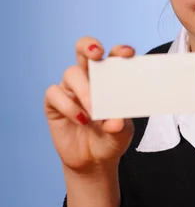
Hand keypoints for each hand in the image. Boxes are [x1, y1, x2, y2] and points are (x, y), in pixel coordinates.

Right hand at [44, 37, 134, 174]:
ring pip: (71, 73)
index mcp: (110, 78)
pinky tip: (80, 120)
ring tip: (94, 111)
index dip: (119, 51)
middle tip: (97, 53)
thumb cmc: (111, 138)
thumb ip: (120, 125)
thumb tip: (115, 120)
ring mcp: (71, 88)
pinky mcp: (54, 102)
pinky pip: (55, 93)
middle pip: (84, 50)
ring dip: (84, 90)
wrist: (94, 161)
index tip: (128, 53)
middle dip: (89, 46)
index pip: (114, 57)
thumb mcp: (122, 133)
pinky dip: (69, 106)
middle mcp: (89, 78)